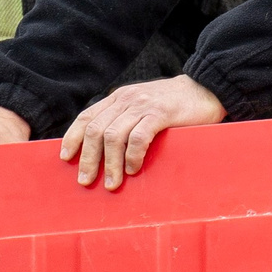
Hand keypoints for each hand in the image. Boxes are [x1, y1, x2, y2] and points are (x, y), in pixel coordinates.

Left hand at [60, 75, 225, 189]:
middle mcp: (126, 100)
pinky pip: (138, 137)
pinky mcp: (161, 114)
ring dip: (110, 163)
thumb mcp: (143, 106)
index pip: (86, 117)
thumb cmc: (175, 105)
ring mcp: (143, 105)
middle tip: (85, 181)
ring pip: (113, 136)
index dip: (72, 137)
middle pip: (95, 129)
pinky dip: (132, 156)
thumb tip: (107, 150)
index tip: (65, 157)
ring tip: (112, 183)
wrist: (206, 88)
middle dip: (87, 158)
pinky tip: (133, 168)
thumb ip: (126, 119)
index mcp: (119, 98)